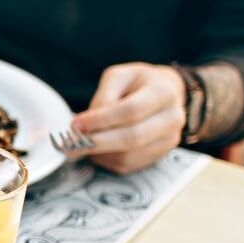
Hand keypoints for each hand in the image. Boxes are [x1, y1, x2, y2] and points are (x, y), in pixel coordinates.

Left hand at [70, 63, 185, 173]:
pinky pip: (128, 165)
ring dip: (99, 153)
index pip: (131, 111)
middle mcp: (172, 118)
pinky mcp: (160, 156)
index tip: (76, 124)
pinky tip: (97, 149)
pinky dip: (107, 160)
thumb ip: (103, 97)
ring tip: (82, 144)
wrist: (167, 93)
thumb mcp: (119, 77)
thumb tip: (86, 125)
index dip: (101, 120)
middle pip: (132, 138)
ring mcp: (168, 140)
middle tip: (71, 144)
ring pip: (129, 156)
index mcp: (163, 92)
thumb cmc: (139, 83)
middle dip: (97, 142)